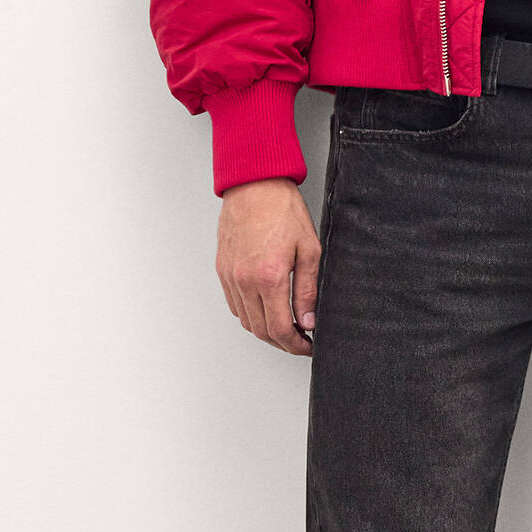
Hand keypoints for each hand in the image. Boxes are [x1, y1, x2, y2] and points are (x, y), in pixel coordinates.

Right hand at [216, 178, 322, 354]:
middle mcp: (244, 281)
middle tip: (300, 341)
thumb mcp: (308, 250)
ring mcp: (230, 277)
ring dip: (266, 331)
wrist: (254, 185)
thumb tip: (309, 320)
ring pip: (246, 321)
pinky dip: (250, 315)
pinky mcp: (223, 270)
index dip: (295, 345)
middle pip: (261, 331)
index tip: (307, 346)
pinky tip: (266, 309)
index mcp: (268, 277)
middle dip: (283, 342)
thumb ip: (307, 290)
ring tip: (286, 326)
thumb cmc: (282, 210)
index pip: (280, 329)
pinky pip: (235, 305)